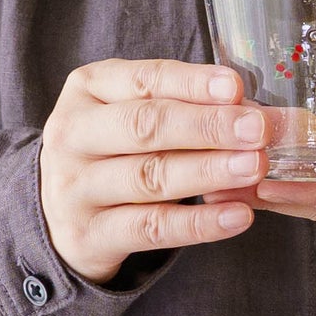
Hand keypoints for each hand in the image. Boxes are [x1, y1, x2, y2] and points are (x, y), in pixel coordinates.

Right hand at [39, 58, 272, 284]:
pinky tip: (239, 216)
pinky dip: (198, 223)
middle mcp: (73, 135)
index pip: (144, 80)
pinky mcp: (89, 235)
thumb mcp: (131, 116)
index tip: (236, 88)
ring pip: (149, 177)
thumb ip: (184, 108)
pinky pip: (151, 228)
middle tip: (257, 130)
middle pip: (145, 126)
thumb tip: (254, 113)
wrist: (58, 215)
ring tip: (254, 167)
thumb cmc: (111, 153)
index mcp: (87, 90)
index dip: (192, 83)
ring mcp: (75, 188)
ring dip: (208, 171)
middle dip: (207, 127)